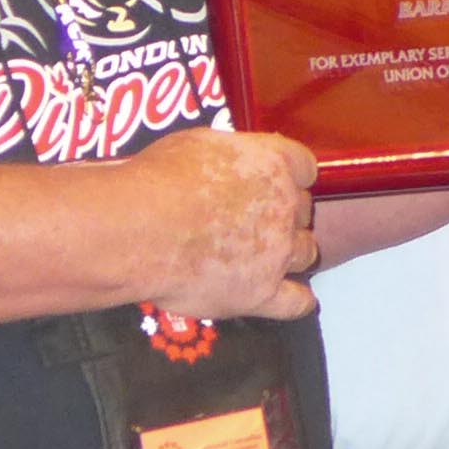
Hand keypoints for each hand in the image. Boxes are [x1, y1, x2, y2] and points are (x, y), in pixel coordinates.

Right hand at [122, 128, 319, 320]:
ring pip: (307, 253)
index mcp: (273, 163)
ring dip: (292, 254)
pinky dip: (298, 301)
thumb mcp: (198, 144)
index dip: (291, 176)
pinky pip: (297, 303)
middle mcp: (285, 207)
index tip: (274, 181)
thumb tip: (229, 164)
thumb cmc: (160, 180)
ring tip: (267, 258)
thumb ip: (229, 156)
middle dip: (285, 215)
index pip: (305, 166)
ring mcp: (279, 253)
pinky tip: (290, 298)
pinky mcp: (264, 294)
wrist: (141, 230)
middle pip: (304, 211)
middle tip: (255, 221)